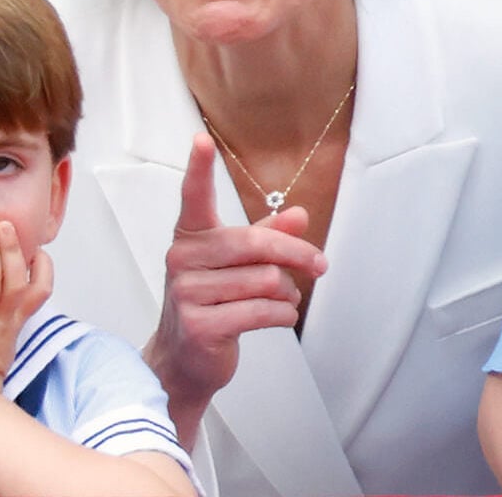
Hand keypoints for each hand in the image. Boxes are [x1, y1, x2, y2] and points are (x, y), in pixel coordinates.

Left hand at [0, 221, 51, 400]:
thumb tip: (4, 283)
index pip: (40, 290)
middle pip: (15, 279)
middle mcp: (2, 321)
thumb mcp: (1, 338)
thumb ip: (4, 310)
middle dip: (12, 249)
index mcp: (14, 321)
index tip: (38, 248)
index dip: (43, 268)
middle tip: (4, 224)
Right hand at [144, 134, 327, 439]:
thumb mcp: (239, 264)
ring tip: (285, 299)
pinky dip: (283, 314)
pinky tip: (280, 315)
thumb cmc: (212, 302)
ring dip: (287, 292)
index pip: (194, 197)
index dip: (199, 168)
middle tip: (319, 265)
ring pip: (264, 280)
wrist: (184, 360)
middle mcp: (182, 259)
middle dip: (296, 254)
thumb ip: (267, 237)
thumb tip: (301, 215)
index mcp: (191, 237)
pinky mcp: (200, 325)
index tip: (201, 141)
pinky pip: (262, 311)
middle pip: (254, 244)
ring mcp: (187, 293)